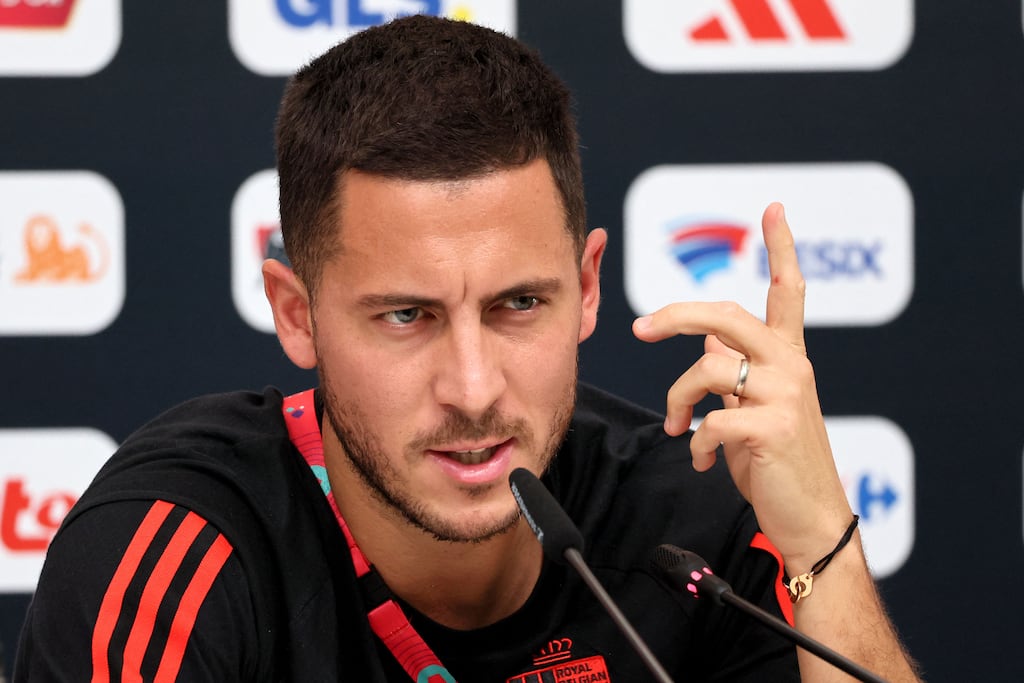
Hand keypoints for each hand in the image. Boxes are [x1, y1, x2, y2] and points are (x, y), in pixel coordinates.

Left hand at [632, 203, 851, 569]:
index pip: (788, 292)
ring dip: (679, 401)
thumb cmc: (777, 463)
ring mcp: (786, 395)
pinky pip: (710, 420)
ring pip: (706, 369)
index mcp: (789, 357)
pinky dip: (696, 443)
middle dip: (676, 315)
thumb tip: (704, 346)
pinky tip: (704, 460)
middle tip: (640, 328)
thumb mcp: (754, 409)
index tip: (773, 208)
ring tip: (679, 428)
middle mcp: (792, 366)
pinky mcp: (773, 428)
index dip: (781, 248)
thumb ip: (734, 372)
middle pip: (727, 315)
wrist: (811, 520)